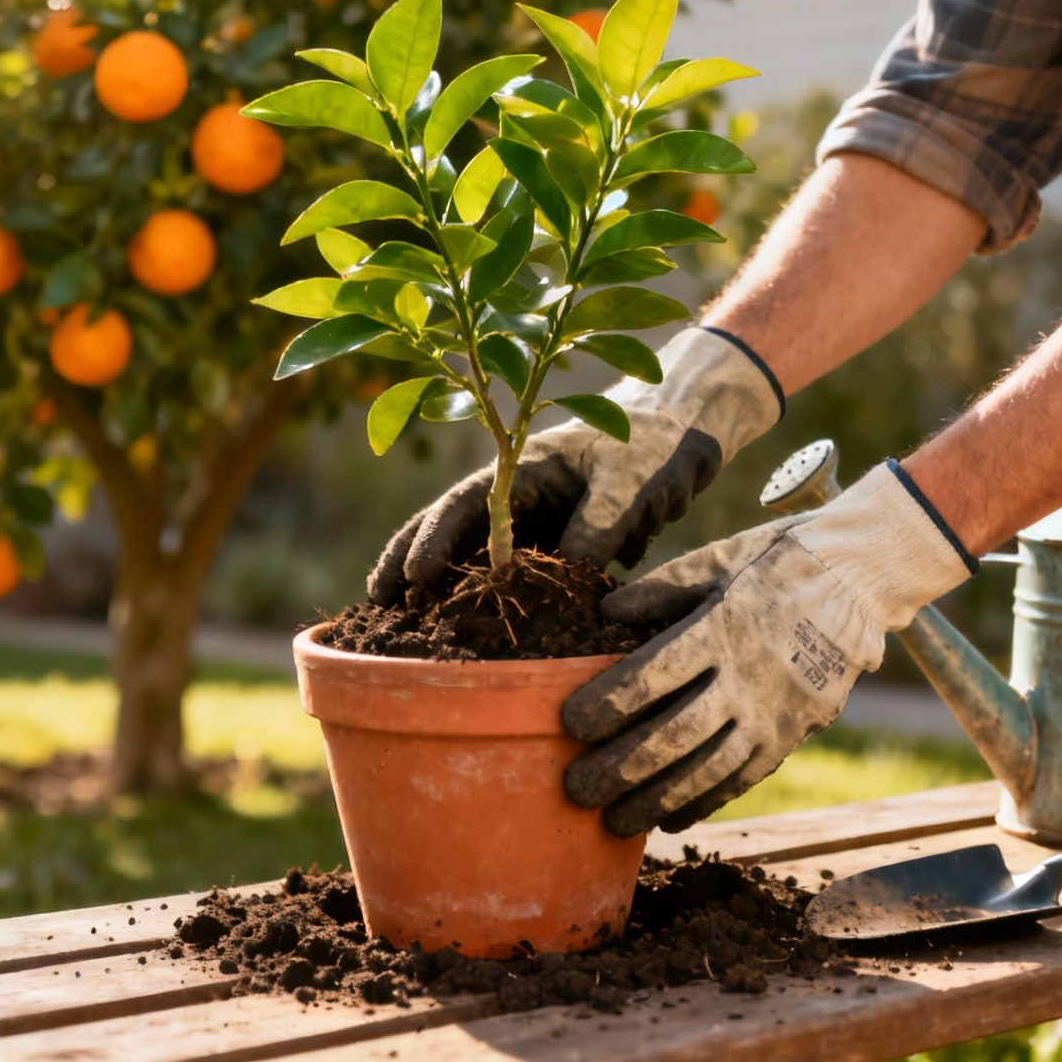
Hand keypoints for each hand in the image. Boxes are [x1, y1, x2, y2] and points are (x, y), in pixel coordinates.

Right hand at [367, 329, 781, 603]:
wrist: (688, 434)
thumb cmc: (658, 443)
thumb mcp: (629, 480)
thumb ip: (597, 525)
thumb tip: (567, 574)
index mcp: (523, 464)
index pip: (465, 505)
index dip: (434, 541)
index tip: (414, 578)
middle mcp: (518, 491)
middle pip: (450, 528)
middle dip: (409, 561)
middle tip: (373, 603)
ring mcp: (533, 516)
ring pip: (474, 552)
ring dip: (438, 584)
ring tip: (400, 621)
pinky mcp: (555, 539)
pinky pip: (513, 571)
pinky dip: (485, 595)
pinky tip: (466, 628)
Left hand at [561, 461, 973, 835]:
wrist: (861, 580)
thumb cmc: (776, 562)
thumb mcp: (717, 560)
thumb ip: (659, 589)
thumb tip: (605, 616)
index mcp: (723, 627)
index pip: (652, 676)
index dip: (607, 705)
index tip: (569, 725)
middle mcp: (749, 677)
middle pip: (674, 736)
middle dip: (620, 769)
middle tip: (575, 791)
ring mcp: (775, 712)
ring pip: (708, 770)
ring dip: (656, 801)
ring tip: (612, 822)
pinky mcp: (794, 733)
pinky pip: (744, 778)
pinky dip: (705, 802)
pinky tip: (669, 819)